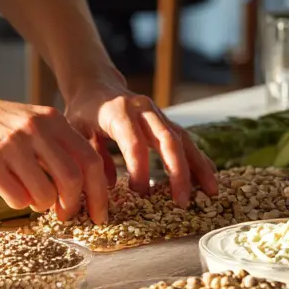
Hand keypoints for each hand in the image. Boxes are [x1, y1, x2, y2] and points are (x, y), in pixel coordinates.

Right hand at [0, 86, 108, 223]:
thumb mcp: (32, 122)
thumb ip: (56, 147)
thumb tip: (82, 189)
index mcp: (52, 120)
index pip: (90, 160)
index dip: (99, 193)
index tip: (98, 213)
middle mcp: (35, 130)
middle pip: (72, 180)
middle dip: (73, 205)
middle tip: (66, 215)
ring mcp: (11, 146)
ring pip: (45, 194)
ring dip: (43, 206)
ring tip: (34, 199)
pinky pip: (17, 199)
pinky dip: (20, 204)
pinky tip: (12, 192)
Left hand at [65, 79, 217, 207]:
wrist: (95, 86)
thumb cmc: (83, 113)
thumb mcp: (77, 133)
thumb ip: (91, 158)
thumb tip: (106, 191)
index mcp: (118, 112)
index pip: (134, 143)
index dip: (140, 171)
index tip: (140, 194)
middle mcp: (143, 110)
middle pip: (168, 140)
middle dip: (178, 173)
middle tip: (181, 202)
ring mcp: (158, 113)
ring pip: (183, 139)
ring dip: (198, 166)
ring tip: (211, 191)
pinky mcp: (166, 121)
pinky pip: (186, 140)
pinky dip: (198, 159)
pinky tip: (210, 176)